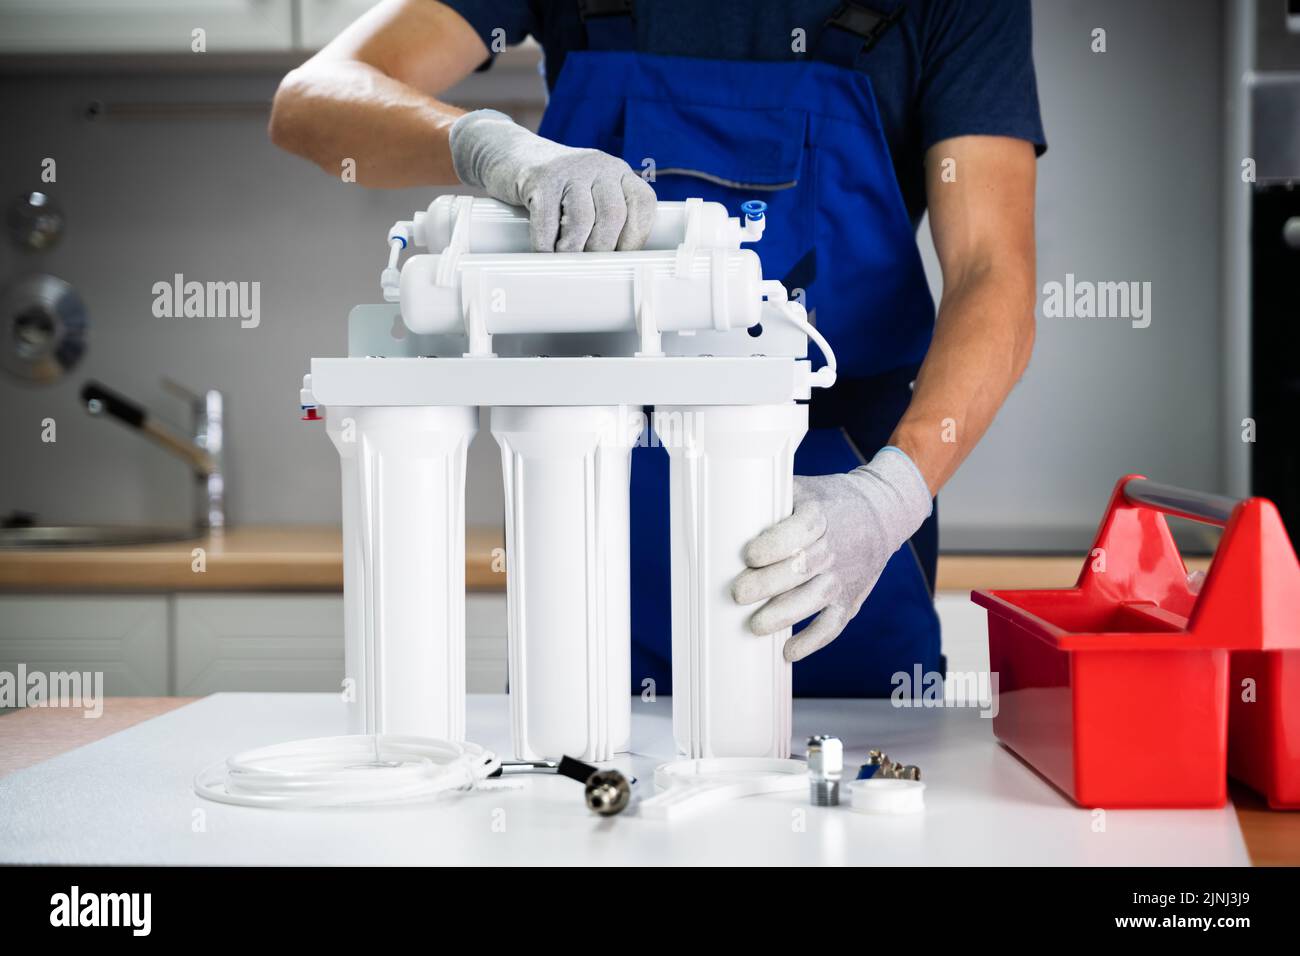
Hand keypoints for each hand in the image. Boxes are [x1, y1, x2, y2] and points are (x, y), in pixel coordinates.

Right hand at [448, 109, 656, 252]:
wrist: (510, 152)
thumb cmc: (556, 186)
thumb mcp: (590, 193)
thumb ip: (606, 218)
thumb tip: (614, 264)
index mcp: (618, 172)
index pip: (642, 203)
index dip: (635, 236)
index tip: (620, 256)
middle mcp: (599, 165)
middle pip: (612, 215)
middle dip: (601, 248)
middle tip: (587, 262)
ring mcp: (569, 169)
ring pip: (582, 219)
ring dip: (574, 249)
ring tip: (565, 258)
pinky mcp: (539, 178)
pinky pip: (547, 221)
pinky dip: (546, 245)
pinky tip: (544, 251)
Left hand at [731, 447, 932, 661]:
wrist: (882, 512)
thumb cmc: (829, 501)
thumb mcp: (805, 488)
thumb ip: (773, 497)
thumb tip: (724, 507)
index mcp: (820, 514)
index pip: (800, 530)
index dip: (773, 545)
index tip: (749, 555)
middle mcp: (835, 546)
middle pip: (801, 567)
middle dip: (767, 584)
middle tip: (738, 593)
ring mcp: (844, 575)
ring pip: (815, 598)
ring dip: (783, 614)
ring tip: (754, 626)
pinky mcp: (851, 598)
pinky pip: (834, 624)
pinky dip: (812, 641)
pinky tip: (788, 651)